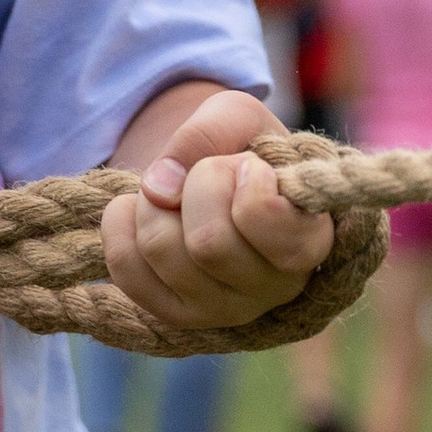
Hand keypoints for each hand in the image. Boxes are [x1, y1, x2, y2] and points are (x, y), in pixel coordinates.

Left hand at [102, 90, 331, 338]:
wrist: (212, 181)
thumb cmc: (242, 149)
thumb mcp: (241, 116)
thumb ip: (212, 129)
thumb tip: (160, 188)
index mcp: (312, 241)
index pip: (265, 221)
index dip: (244, 179)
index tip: (250, 166)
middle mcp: (277, 288)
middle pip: (206, 242)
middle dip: (194, 185)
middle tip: (206, 175)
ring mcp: (226, 310)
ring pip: (161, 251)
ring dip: (153, 202)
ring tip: (174, 194)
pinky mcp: (177, 315)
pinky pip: (125, 267)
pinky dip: (119, 223)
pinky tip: (141, 210)